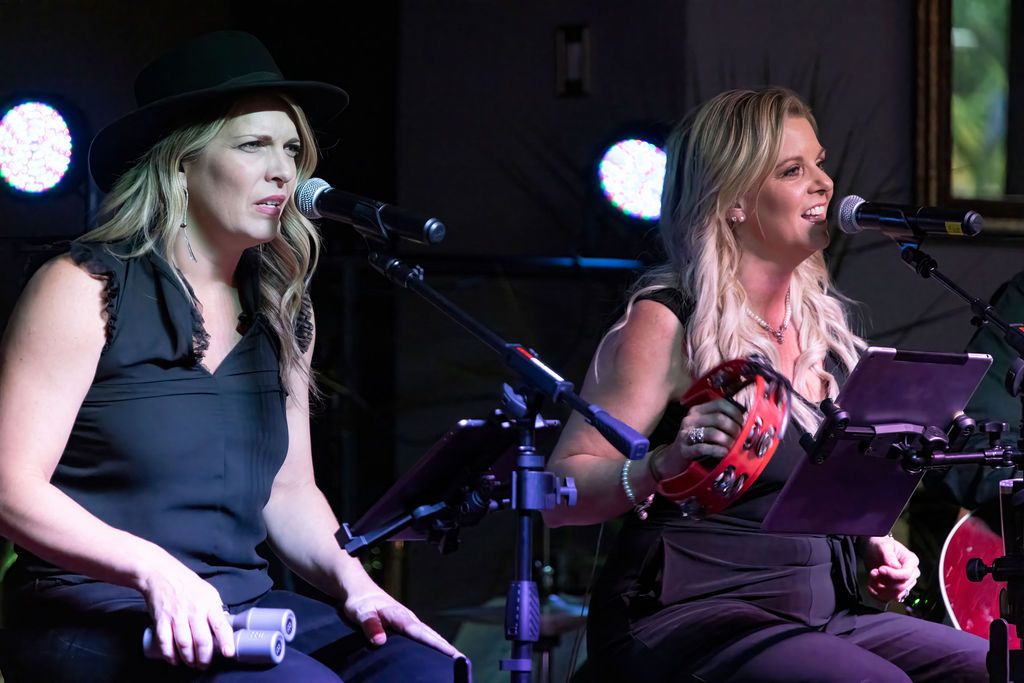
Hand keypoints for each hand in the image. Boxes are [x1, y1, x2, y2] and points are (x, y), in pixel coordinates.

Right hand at [140, 557, 235, 667]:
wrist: (161, 574)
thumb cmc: (187, 584)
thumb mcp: (208, 592)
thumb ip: (215, 609)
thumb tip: (222, 628)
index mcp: (209, 602)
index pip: (220, 624)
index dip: (225, 640)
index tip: (229, 653)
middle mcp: (194, 610)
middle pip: (201, 640)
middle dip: (204, 657)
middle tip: (204, 665)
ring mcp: (176, 616)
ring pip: (184, 644)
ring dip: (188, 659)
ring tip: (192, 664)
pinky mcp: (161, 619)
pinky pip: (165, 642)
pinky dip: (169, 655)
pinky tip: (174, 660)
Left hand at [343, 582, 462, 657]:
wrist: (359, 590)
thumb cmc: (359, 602)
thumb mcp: (360, 613)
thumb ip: (371, 626)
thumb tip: (380, 642)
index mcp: (400, 616)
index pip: (421, 634)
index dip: (437, 645)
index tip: (452, 654)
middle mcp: (408, 618)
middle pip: (431, 634)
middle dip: (446, 647)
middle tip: (461, 660)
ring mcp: (408, 620)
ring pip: (429, 634)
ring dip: (442, 645)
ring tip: (455, 658)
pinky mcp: (405, 624)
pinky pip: (423, 634)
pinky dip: (433, 642)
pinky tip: (436, 651)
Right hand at [652, 397, 744, 479]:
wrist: (673, 460)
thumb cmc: (696, 443)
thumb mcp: (706, 428)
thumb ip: (720, 422)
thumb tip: (746, 421)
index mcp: (698, 410)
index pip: (720, 404)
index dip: (735, 413)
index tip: (743, 423)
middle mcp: (690, 419)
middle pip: (719, 419)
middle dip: (734, 429)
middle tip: (740, 439)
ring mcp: (686, 434)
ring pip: (713, 433)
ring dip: (728, 441)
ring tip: (733, 448)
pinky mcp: (684, 449)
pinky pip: (703, 448)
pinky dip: (717, 451)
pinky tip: (723, 454)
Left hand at [862, 535, 920, 602]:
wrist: (872, 549)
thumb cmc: (879, 544)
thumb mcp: (883, 546)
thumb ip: (889, 556)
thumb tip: (895, 567)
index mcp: (911, 561)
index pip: (907, 574)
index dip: (893, 574)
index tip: (880, 569)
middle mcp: (911, 574)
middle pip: (902, 586)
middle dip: (885, 581)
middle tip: (873, 571)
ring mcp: (904, 583)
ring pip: (895, 594)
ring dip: (880, 588)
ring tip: (871, 576)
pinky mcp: (895, 589)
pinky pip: (888, 598)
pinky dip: (877, 595)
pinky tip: (870, 586)